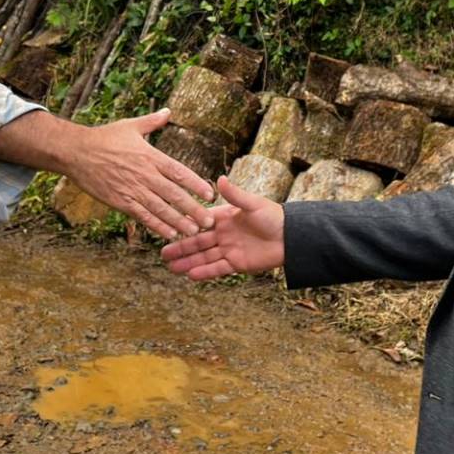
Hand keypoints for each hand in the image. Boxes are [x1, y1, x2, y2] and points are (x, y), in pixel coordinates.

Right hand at [62, 109, 216, 240]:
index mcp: (150, 156)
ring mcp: (132, 190)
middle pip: (174, 194)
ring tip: (194, 232)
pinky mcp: (120, 202)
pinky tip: (169, 234)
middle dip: (193, 209)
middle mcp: (145, 174)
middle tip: (209, 221)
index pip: (179, 172)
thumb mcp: (130, 125)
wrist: (77, 152)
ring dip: (179, 221)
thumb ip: (152, 121)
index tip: (210, 194)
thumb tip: (168, 111)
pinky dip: (157, 226)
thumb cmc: (105, 137)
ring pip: (160, 209)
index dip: (196, 183)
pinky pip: (142, 216)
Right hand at [162, 177, 283, 280]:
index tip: (168, 226)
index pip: (200, 222)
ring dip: (188, 262)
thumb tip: (219, 178)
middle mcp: (224, 234)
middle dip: (181, 248)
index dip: (185, 225)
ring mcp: (229, 250)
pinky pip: (217, 268)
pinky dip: (204, 271)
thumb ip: (235, 194)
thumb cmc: (274, 216)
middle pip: (198, 242)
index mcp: (225, 217)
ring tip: (171, 267)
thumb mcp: (253, 204)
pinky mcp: (237, 264)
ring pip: (204, 257)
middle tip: (162, 253)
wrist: (291, 237)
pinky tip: (189, 275)